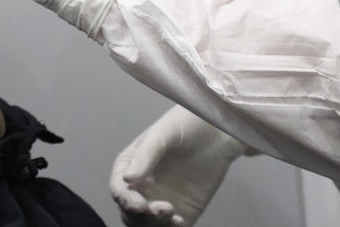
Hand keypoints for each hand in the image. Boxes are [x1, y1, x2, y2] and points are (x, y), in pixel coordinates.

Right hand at [111, 106, 249, 226]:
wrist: (219, 130)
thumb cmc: (187, 123)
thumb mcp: (163, 133)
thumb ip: (146, 155)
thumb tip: (127, 179)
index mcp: (132, 166)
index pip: (120, 189)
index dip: (125, 200)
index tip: (139, 205)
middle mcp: (143, 187)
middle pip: (131, 213)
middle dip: (140, 217)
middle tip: (159, 210)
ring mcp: (162, 200)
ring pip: (148, 224)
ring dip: (155, 225)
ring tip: (174, 216)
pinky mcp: (184, 212)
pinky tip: (181, 223)